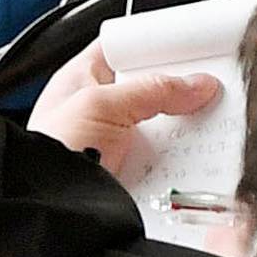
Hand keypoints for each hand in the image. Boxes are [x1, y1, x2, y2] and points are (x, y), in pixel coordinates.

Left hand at [29, 38, 220, 181]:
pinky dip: (182, 167)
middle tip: (205, 92)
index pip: (126, 47)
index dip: (156, 44)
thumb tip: (195, 83)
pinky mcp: (133, 177)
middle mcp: (102, 109)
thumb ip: (149, 90)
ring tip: (202, 128)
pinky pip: (166, 165)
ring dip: (183, 134)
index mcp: (84, 78)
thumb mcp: (101, 105)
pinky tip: (193, 165)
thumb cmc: (51, 152)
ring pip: (164, 130)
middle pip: (151, 91)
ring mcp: (118, 145)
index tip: (189, 47)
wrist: (53, 211)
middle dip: (178, 95)